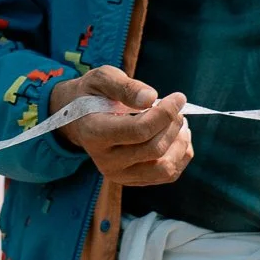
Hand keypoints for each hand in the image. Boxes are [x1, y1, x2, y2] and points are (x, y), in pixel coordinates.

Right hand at [52, 65, 192, 187]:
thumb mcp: (103, 79)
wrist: (79, 119)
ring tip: (180, 123)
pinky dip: (180, 156)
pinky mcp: (131, 180)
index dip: (165, 114)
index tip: (178, 97)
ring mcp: (119, 174)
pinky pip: (167, 175)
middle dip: (173, 126)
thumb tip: (151, 98)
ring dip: (180, 144)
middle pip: (154, 149)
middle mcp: (106, 160)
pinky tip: (177, 137)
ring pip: (164, 168)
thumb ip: (126, 87)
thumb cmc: (93, 94)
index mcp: (95, 133)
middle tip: (178, 109)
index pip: (139, 130)